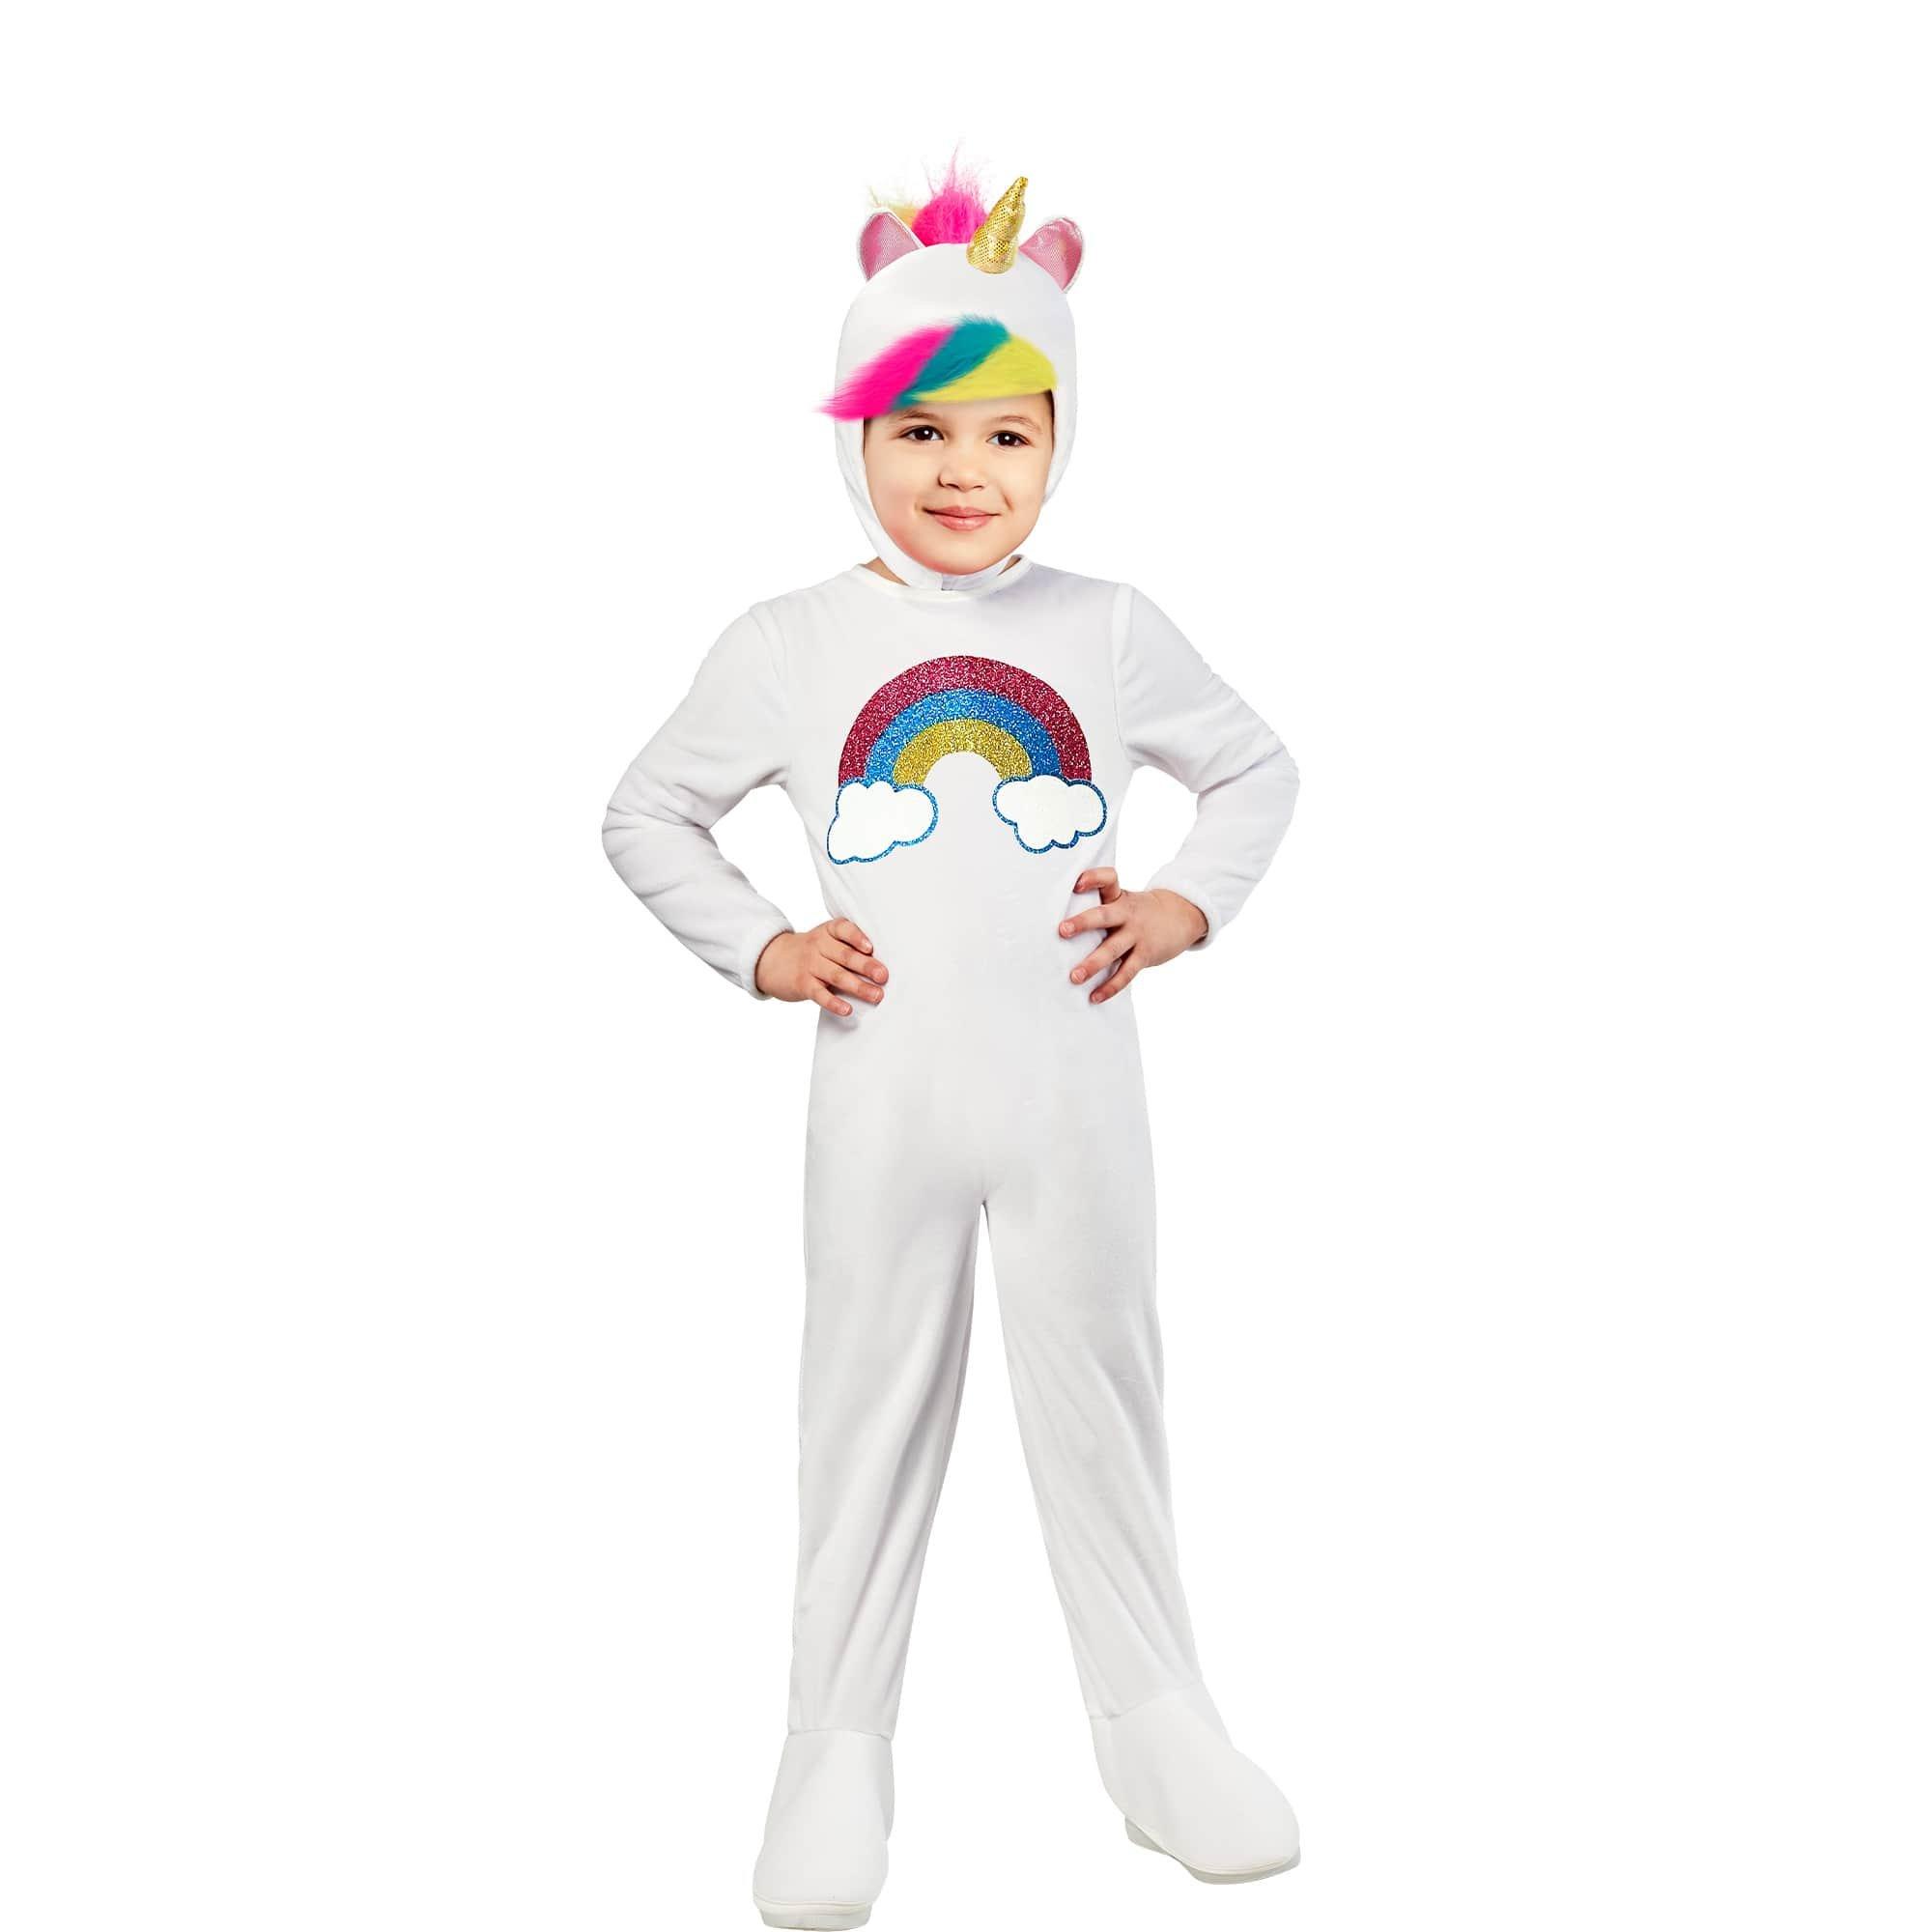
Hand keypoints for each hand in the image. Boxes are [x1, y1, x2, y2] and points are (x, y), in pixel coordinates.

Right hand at [755, 918, 887, 1014]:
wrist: (771, 959)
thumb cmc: (810, 951)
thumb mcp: (824, 939)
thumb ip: (847, 946)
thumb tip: (880, 965)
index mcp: (827, 932)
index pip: (843, 929)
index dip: (857, 937)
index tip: (871, 948)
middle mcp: (818, 946)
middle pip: (845, 955)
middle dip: (866, 966)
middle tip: (883, 976)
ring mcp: (809, 965)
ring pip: (836, 976)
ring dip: (858, 986)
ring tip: (876, 995)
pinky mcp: (802, 984)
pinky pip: (820, 994)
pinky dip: (834, 1002)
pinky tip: (847, 1009)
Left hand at [1057, 868, 1207, 1003]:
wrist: (1182, 915)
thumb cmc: (1140, 911)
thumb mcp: (1124, 900)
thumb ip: (1100, 908)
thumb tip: (1061, 929)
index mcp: (1118, 897)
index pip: (1108, 879)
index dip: (1093, 878)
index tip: (1077, 883)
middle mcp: (1127, 913)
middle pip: (1104, 915)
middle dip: (1083, 923)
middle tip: (1062, 931)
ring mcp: (1137, 934)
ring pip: (1112, 949)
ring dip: (1093, 964)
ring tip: (1075, 977)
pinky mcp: (1145, 954)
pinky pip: (1126, 973)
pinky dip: (1110, 986)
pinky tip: (1094, 997)